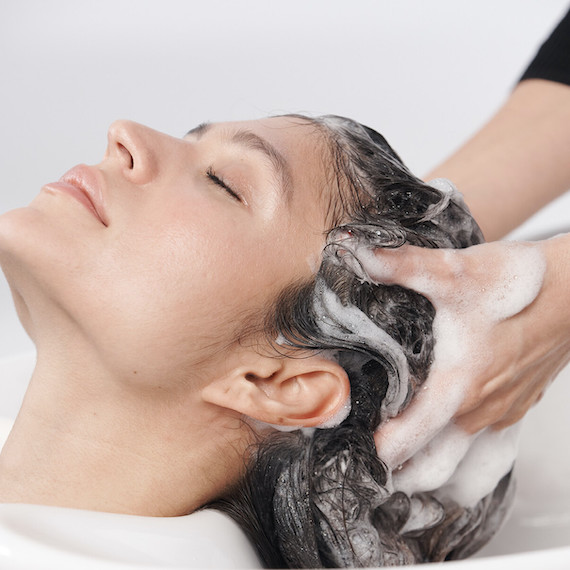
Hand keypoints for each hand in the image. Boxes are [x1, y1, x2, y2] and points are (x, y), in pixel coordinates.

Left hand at [344, 236, 569, 468]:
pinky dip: (468, 462)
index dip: (381, 451)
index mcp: (459, 385)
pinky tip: (452, 442)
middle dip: (404, 474)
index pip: (411, 440)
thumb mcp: (453, 270)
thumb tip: (357, 253)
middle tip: (377, 464)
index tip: (359, 447)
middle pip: (437, 471)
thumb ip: (401, 265)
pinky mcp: (518, 408)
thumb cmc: (522, 284)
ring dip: (437, 476)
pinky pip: (492, 454)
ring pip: (468, 471)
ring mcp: (502, 414)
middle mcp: (480, 410)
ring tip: (410, 466)